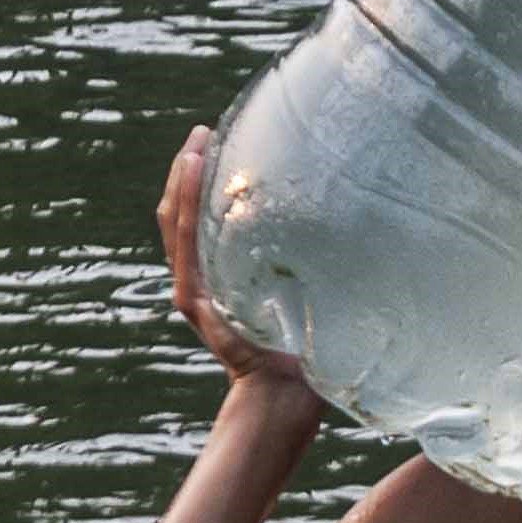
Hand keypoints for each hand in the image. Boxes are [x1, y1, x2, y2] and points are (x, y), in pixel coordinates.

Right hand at [158, 126, 314, 405]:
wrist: (284, 391)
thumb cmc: (304, 347)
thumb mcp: (303, 290)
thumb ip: (302, 261)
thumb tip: (344, 216)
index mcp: (218, 278)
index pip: (196, 220)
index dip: (199, 182)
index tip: (217, 143)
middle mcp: (199, 281)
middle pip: (179, 214)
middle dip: (187, 169)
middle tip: (204, 131)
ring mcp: (193, 289)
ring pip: (176, 221)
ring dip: (183, 177)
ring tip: (197, 140)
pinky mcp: (195, 296)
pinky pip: (185, 240)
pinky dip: (186, 201)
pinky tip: (197, 166)